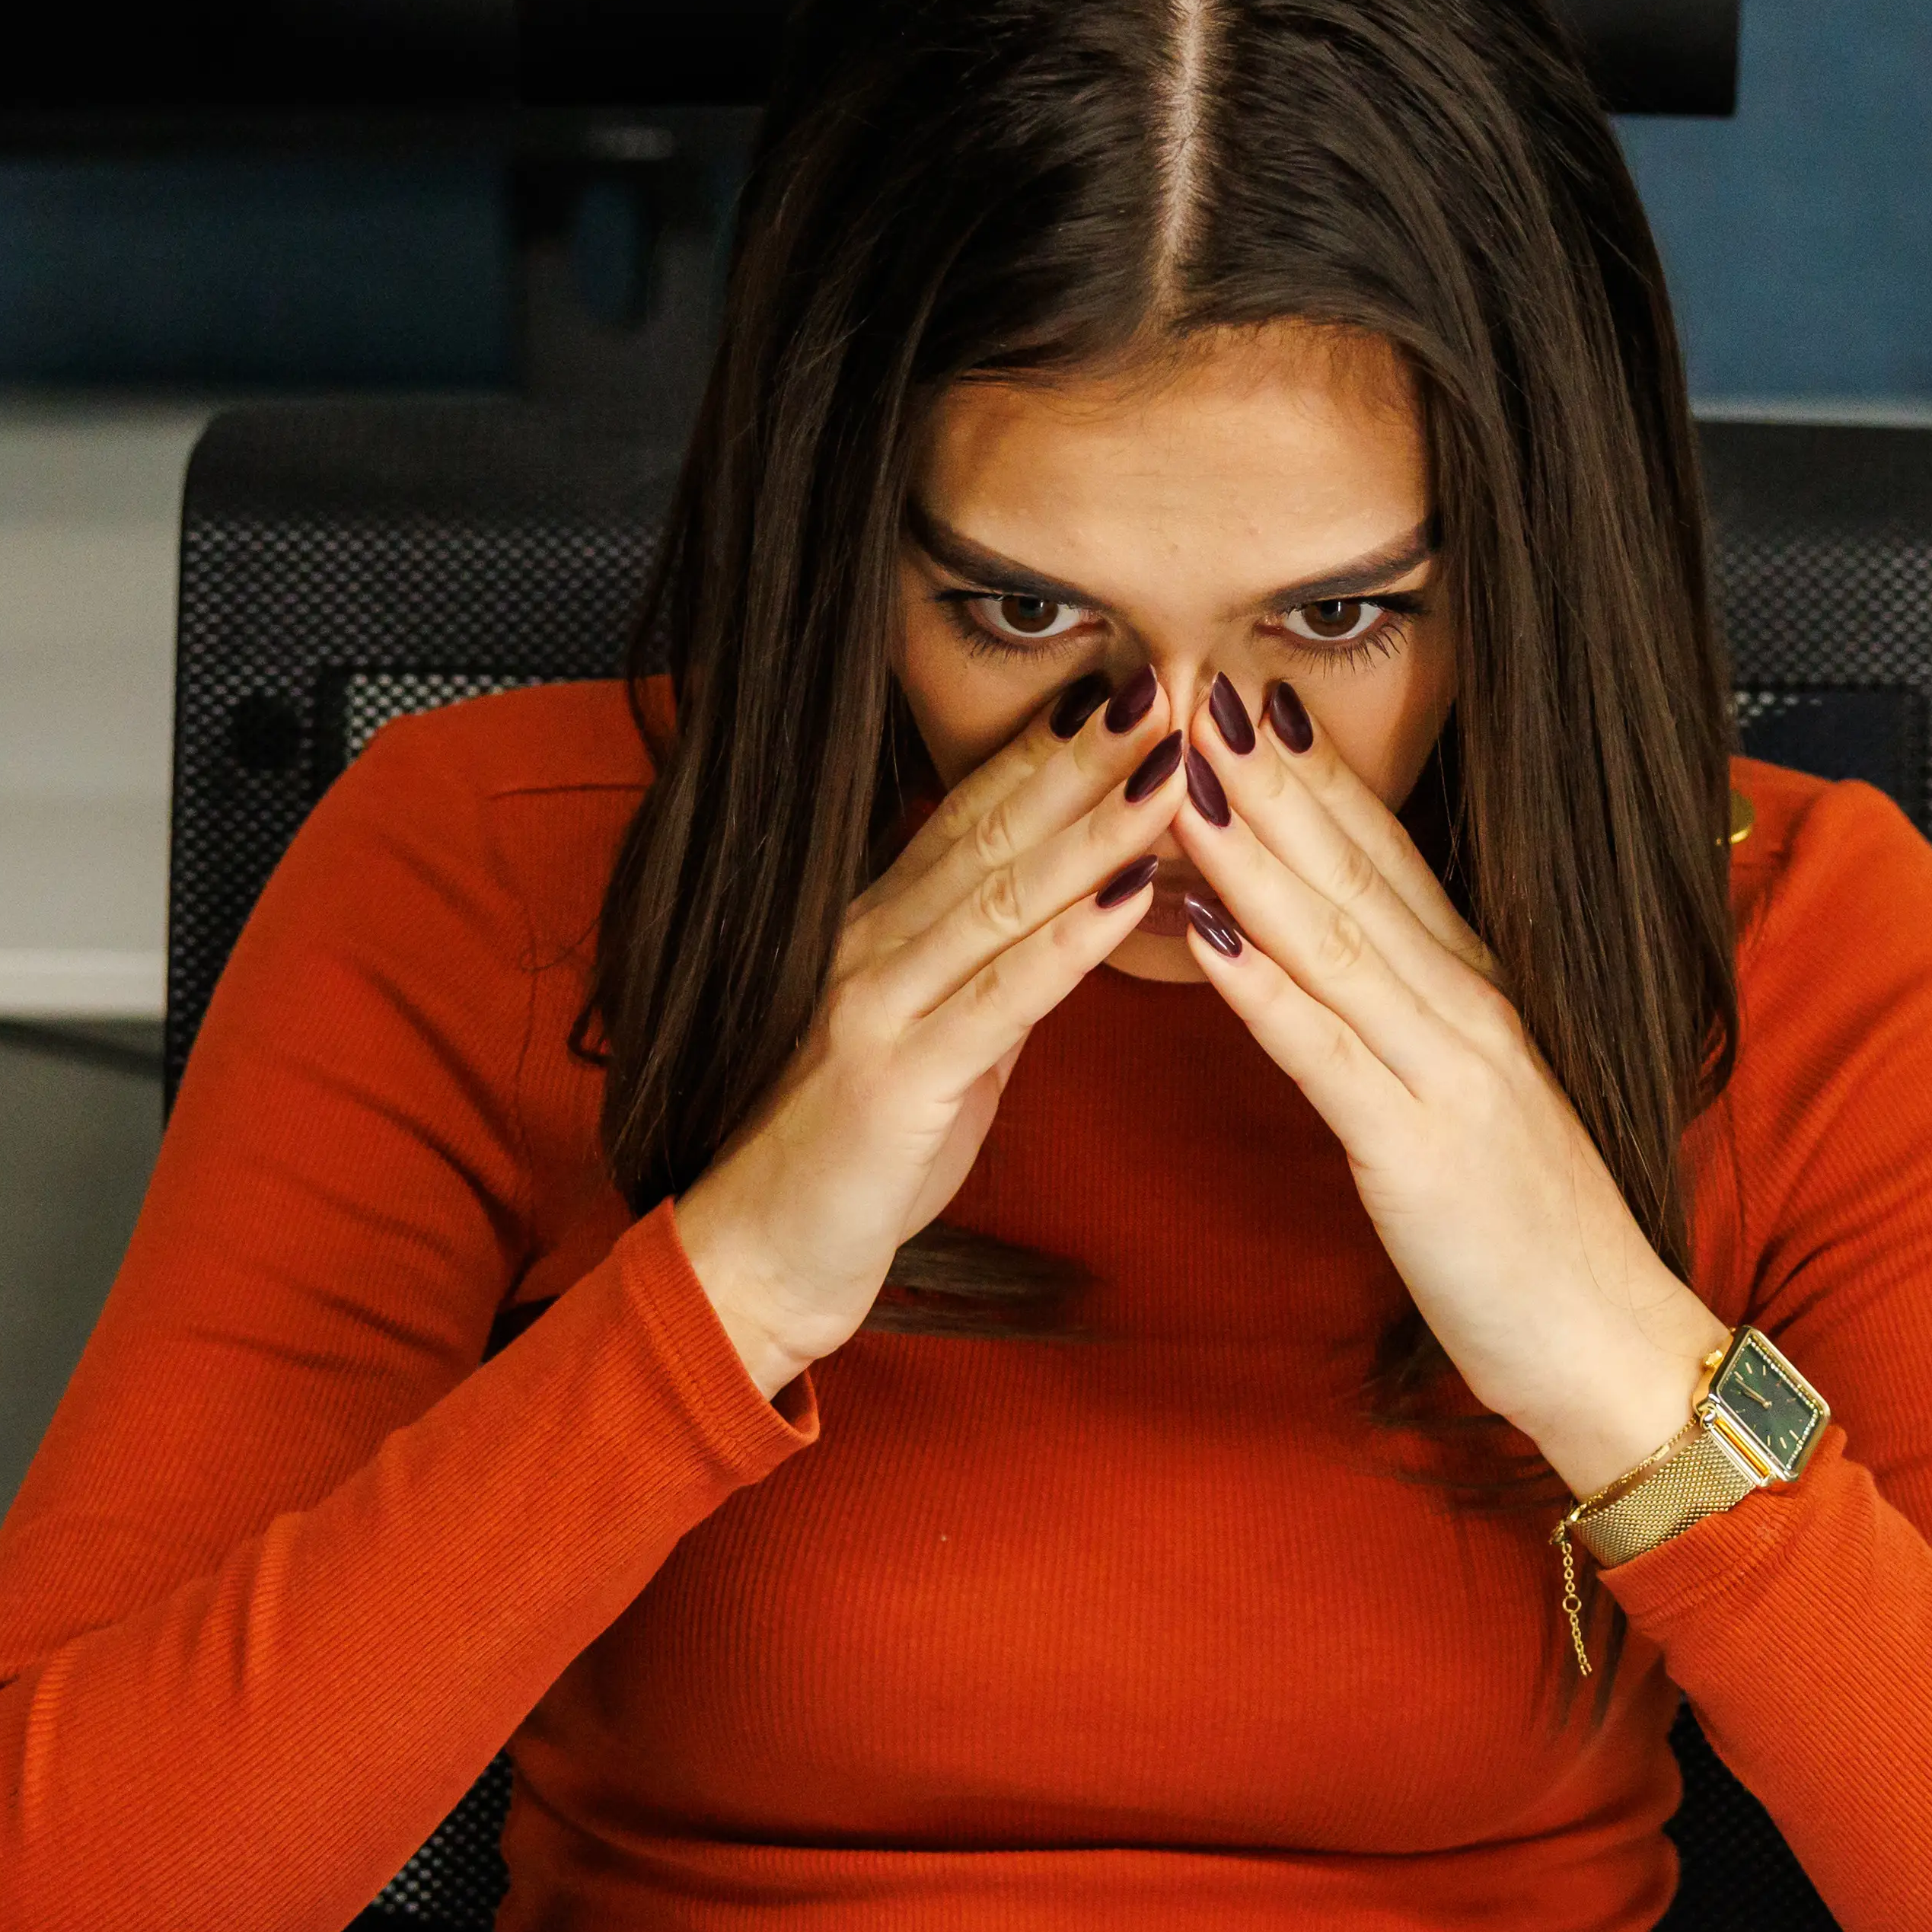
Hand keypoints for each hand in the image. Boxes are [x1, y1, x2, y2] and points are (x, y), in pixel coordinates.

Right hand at [672, 673, 1181, 1396]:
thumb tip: (1076, 914)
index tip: (1136, 680)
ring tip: (1173, 759)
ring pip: (1001, 893)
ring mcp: (878, 1004)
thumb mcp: (940, 1047)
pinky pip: (999, 997)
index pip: (977, 814)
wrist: (757, 1257)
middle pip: (993, 828)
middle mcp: (873, 944)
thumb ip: (995, 975)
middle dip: (1086, 750)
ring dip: (1094, 822)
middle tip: (1169, 673)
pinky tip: (1132, 890)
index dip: (1056, 743)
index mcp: (883, 930)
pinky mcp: (898, 1078)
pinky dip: (1069, 938)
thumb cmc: (855, 1158)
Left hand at [1162, 676, 1725, 1496]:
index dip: (1315, 773)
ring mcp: (1450, 1074)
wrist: (1611, 1345)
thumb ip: (1408, 1029)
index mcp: (1479, 996)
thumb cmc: (1530, 1240)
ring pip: (1337, 939)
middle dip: (1272, 776)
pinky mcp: (1420, 1151)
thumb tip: (1330, 964)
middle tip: (1195, 680)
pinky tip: (1203, 927)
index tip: (1245, 692)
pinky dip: (1263, 983)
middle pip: (1357, 872)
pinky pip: (1327, 1052)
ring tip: (1182, 771)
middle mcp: (1470, 1011)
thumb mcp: (1466, 1106)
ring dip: (1255, 850)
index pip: (1389, 859)